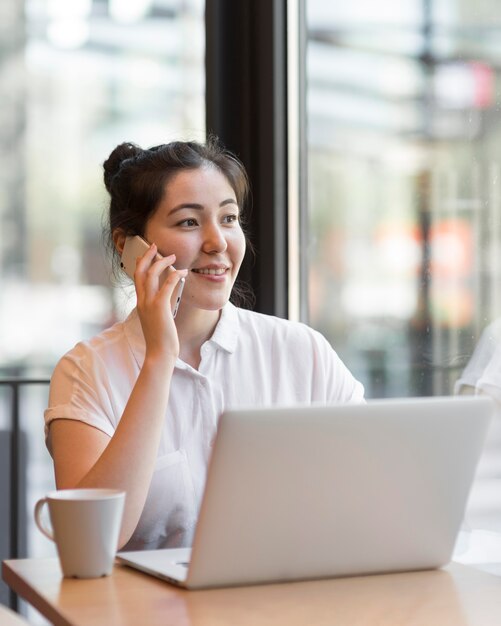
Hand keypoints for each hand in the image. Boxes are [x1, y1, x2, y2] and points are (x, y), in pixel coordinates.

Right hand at [133, 244, 187, 361]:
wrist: (159, 353)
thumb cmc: (161, 338)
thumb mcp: (157, 319)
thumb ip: (159, 306)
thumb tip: (169, 294)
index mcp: (141, 303)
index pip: (137, 278)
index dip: (140, 264)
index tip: (144, 255)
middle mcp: (142, 301)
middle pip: (140, 271)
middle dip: (147, 256)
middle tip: (154, 246)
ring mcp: (149, 303)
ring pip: (151, 274)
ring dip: (161, 262)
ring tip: (172, 256)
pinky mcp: (160, 307)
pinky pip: (167, 285)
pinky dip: (175, 275)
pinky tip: (182, 272)